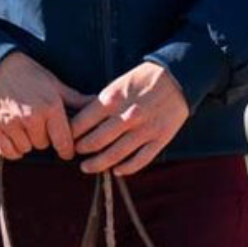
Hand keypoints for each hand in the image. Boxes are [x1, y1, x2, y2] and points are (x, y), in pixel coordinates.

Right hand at [0, 52, 89, 159]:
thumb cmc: (28, 74)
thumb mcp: (54, 84)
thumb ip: (75, 100)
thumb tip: (98, 104)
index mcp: (50, 106)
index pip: (64, 141)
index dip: (67, 149)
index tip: (67, 150)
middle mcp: (31, 118)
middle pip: (44, 145)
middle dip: (45, 138)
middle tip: (40, 125)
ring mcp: (11, 124)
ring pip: (27, 149)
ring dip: (28, 142)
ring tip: (26, 126)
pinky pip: (9, 152)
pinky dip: (13, 148)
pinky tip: (15, 135)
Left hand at [68, 61, 191, 175]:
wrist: (179, 77)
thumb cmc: (145, 79)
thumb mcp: (119, 83)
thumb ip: (102, 102)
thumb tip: (81, 120)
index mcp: (113, 99)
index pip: (82, 123)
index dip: (71, 134)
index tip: (68, 138)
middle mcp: (127, 116)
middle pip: (95, 142)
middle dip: (81, 150)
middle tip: (76, 153)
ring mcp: (144, 130)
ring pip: (114, 156)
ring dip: (97, 164)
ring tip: (88, 167)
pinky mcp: (160, 139)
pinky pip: (139, 161)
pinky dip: (125, 169)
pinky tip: (116, 169)